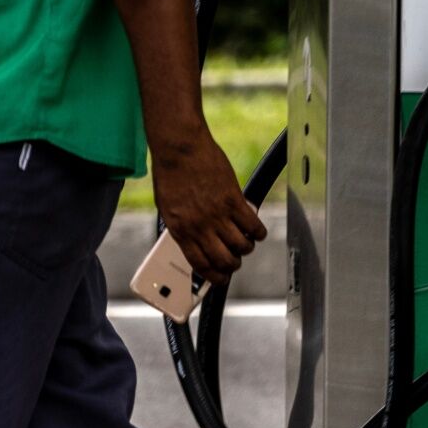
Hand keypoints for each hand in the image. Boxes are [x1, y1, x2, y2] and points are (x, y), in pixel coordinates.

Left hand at [152, 128, 266, 286]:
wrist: (179, 148)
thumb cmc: (170, 174)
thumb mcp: (169, 208)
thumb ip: (183, 227)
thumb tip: (198, 242)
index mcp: (181, 231)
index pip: (201, 265)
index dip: (215, 276)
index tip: (222, 278)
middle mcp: (200, 227)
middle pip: (224, 260)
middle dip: (233, 265)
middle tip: (236, 259)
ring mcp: (217, 214)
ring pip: (241, 245)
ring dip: (246, 248)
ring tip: (246, 242)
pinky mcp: (233, 199)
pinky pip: (252, 224)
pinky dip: (258, 232)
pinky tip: (257, 230)